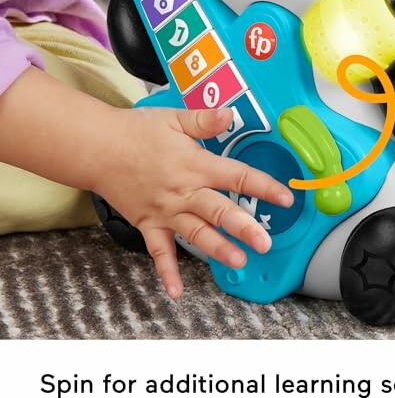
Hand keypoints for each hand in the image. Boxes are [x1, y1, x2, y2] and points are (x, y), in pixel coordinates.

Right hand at [95, 107, 293, 299]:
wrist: (98, 148)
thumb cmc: (137, 131)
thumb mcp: (173, 118)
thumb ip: (204, 120)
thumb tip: (231, 113)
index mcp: (195, 165)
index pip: (236, 176)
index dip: (263, 186)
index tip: (287, 198)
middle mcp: (184, 192)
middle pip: (218, 211)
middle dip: (244, 227)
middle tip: (266, 243)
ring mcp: (166, 211)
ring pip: (196, 233)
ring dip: (217, 249)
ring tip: (238, 262)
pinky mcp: (148, 224)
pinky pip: (159, 251)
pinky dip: (167, 271)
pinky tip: (177, 292)